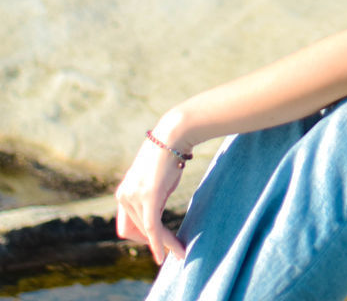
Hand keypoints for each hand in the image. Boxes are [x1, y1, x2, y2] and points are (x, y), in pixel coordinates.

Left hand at [115, 134, 186, 266]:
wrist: (172, 136)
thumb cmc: (167, 158)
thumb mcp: (154, 185)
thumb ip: (150, 203)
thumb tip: (154, 225)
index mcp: (122, 194)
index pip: (127, 228)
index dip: (141, 238)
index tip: (158, 240)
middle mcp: (123, 196)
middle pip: (137, 232)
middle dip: (155, 242)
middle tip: (175, 248)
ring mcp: (134, 196)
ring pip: (148, 231)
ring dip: (164, 243)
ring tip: (179, 250)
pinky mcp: (148, 197)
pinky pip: (152, 227)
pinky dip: (160, 243)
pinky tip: (169, 253)